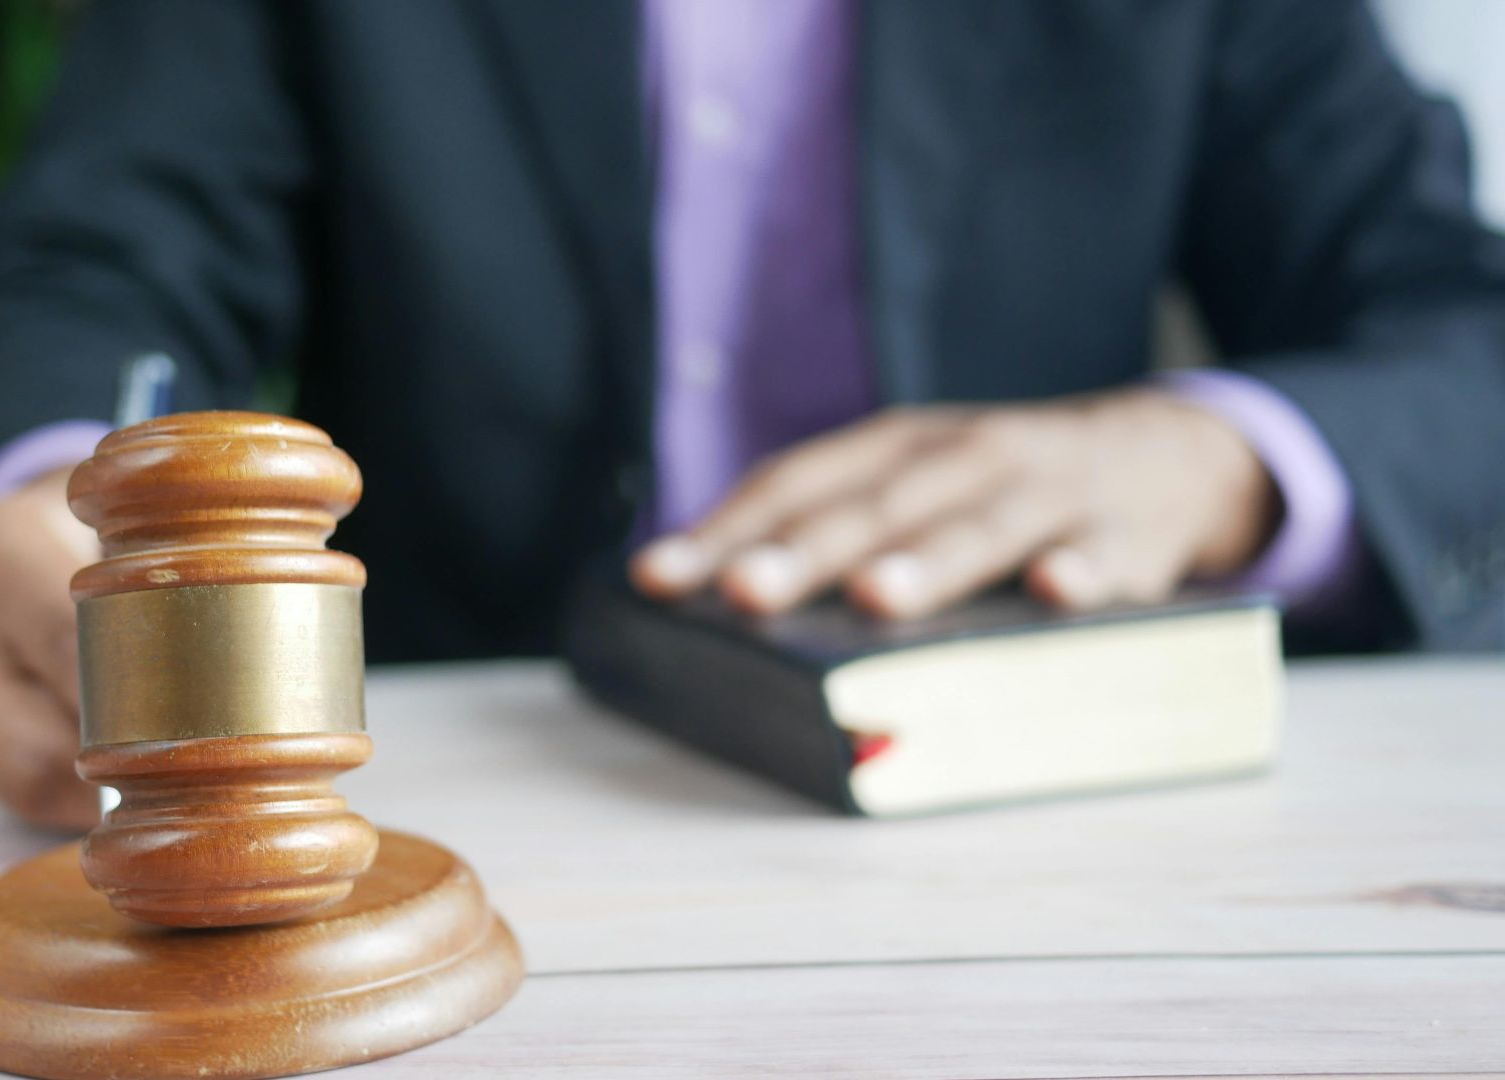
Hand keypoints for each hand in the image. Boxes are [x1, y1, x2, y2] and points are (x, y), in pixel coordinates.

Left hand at [630, 389, 1279, 618]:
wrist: (1171, 455)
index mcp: (900, 448)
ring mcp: (1048, 492)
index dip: (728, 526)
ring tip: (874, 596)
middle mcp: (965, 456)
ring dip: (928, 561)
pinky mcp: (1129, 536)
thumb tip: (723, 598)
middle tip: (741, 591)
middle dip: (805, 550)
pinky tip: (1058, 593)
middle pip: (875, 506)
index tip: (656, 576)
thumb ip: (841, 531)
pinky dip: (1084, 571)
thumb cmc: (1007, 494)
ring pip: (981, 528)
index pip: (799, 481)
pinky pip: (1107, 557)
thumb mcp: (921, 491)